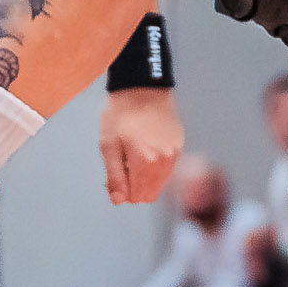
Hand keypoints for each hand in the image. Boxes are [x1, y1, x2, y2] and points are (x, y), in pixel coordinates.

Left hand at [100, 86, 181, 204]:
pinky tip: (146, 147)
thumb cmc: (122, 111)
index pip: (139, 197)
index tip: (117, 178)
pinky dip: (156, 165)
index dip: (124, 192)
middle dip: (135, 186)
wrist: (142, 86)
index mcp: (146, 161)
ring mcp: (174, 151)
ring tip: (134, 154)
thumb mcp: (108, 144)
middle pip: (152, 193)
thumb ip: (114, 176)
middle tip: (124, 166)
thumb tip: (118, 200)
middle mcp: (165, 160)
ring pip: (161, 182)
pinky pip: (168, 167)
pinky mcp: (179, 143)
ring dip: (146, 176)